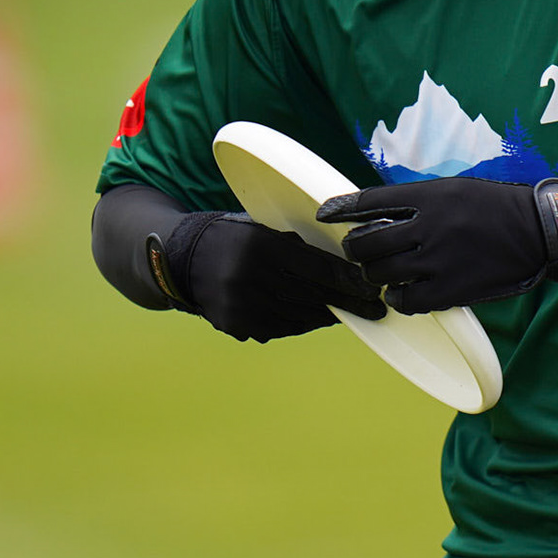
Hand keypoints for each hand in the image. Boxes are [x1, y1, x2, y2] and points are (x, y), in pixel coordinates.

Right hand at [160, 211, 387, 341]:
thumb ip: (299, 245)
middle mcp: (249, 277)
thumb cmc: (233, 237)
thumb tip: (345, 262)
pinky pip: (280, 328)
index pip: (317, 267)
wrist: (183, 260)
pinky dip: (301, 322)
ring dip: (327, 315)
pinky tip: (317, 317)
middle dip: (347, 302)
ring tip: (349, 312)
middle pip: (312, 295)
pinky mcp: (235, 325)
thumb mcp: (264, 229)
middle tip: (373, 308)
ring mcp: (241, 305)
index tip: (372, 288)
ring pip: (299, 315)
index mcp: (261, 246)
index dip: (348, 280)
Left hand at [317, 177, 557, 314]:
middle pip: (367, 244)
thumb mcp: (455, 189)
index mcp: (429, 197)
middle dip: (356, 250)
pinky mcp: (452, 289)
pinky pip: (406, 300)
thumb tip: (380, 215)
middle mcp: (429, 227)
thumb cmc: (496, 207)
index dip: (341, 209)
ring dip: (375, 275)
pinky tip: (401, 293)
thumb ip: (419, 202)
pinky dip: (396, 298)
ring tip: (380, 273)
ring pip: (382, 274)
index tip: (325, 214)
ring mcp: (439, 260)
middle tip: (360, 253)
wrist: (539, 231)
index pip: (369, 202)